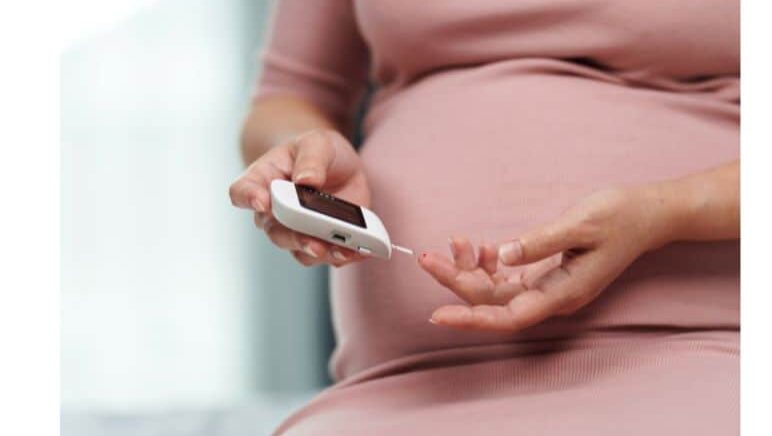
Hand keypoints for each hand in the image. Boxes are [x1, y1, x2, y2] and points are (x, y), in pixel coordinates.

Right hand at [229, 129, 370, 266]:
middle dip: (295, 238)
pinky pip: (325, 256)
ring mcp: (295, 230)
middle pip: (274, 231)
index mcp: (263, 180)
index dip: (248, 198)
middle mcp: (273, 212)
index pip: (242, 191)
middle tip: (313, 242)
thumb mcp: (317, 143)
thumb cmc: (317, 151)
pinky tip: (356, 251)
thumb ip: (311, 159)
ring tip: (342, 251)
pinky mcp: (319, 241)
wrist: (337, 165)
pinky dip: (341, 256)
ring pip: (299, 249)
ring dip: (321, 253)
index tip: (262, 202)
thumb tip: (307, 180)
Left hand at [418, 186, 675, 331]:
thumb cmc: (619, 217)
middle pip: (493, 302)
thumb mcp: (581, 223)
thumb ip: (540, 241)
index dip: (470, 318)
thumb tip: (502, 255)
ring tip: (453, 242)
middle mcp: (552, 297)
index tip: (437, 315)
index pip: (508, 315)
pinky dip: (488, 263)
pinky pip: (507, 278)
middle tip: (426, 258)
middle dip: (457, 281)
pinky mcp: (545, 274)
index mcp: (562, 293)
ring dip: (470, 270)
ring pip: (496, 290)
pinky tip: (480, 246)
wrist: (646, 215)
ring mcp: (547, 287)